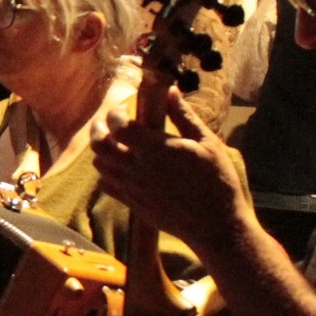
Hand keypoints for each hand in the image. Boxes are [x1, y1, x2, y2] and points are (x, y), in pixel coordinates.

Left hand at [91, 86, 250, 257]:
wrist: (215, 225)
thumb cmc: (217, 181)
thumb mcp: (207, 143)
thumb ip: (184, 116)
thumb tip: (171, 91)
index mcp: (155, 149)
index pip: (118, 126)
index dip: (115, 114)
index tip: (123, 109)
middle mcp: (137, 168)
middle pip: (99, 145)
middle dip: (98, 129)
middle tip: (104, 122)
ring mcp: (132, 188)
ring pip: (100, 165)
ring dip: (101, 151)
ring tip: (112, 142)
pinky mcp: (132, 203)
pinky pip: (106, 185)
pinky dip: (106, 173)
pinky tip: (118, 167)